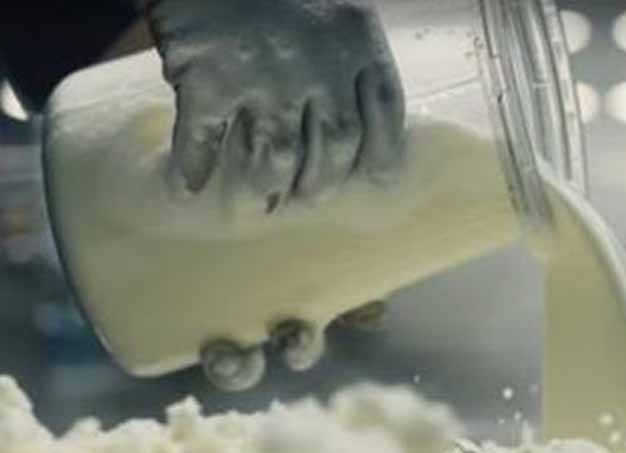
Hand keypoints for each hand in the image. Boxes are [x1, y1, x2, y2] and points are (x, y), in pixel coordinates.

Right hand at [145, 0, 404, 210]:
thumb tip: (355, 114)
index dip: (382, 155)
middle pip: (332, 150)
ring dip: (264, 191)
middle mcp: (318, 68)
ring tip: (257, 206)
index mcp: (357, 43)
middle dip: (319, 185)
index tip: (372, 179)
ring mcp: (264, 77)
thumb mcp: (335, 2)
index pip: (385, 115)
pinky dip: (192, 168)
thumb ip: (346, 51)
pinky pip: (203, 139)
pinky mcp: (208, 78)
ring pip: (273, 159)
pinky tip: (186, 186)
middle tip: (303, 199)